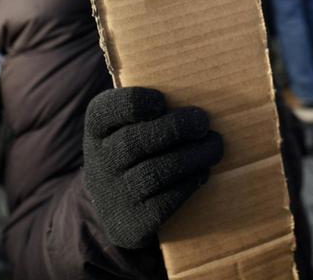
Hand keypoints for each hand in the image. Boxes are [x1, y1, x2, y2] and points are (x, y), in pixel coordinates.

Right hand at [83, 87, 222, 248]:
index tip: (162, 100)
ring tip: (215, 146)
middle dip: (174, 129)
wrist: (117, 207)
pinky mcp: (132, 223)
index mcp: (97, 129)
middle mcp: (100, 162)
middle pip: (133, 142)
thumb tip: (201, 88)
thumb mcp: (128, 126)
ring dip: (190, 157)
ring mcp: (114, 194)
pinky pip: (163, 203)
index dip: (133, 103)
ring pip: (152, 173)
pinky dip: (188, 185)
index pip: (104, 111)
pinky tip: (203, 171)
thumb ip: (154, 109)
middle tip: (203, 121)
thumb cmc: (135, 152)